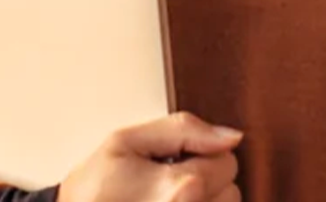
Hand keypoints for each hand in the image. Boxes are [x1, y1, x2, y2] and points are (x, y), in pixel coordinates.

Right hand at [58, 112, 243, 201]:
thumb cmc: (94, 187)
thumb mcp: (126, 141)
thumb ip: (183, 130)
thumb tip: (231, 137)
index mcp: (181, 189)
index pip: (228, 161)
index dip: (201, 154)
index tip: (172, 161)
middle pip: (231, 190)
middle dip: (206, 181)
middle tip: (166, 182)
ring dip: (204, 201)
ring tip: (167, 199)